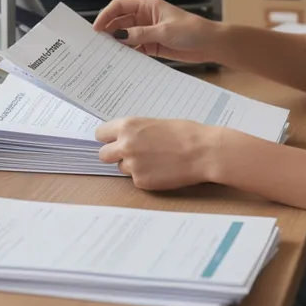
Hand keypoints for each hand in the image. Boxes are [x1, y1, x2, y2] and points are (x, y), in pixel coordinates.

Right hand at [92, 0, 220, 63]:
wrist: (210, 44)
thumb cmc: (192, 30)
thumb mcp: (164, 31)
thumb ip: (140, 34)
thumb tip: (118, 36)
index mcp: (147, 5)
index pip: (119, 6)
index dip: (106, 15)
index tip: (97, 28)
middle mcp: (145, 17)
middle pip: (120, 21)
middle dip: (109, 31)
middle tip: (98, 44)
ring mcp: (148, 31)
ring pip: (126, 36)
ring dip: (118, 44)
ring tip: (107, 54)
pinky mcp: (153, 45)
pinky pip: (135, 48)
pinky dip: (128, 53)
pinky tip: (122, 60)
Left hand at [95, 117, 223, 190]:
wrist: (204, 152)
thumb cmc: (186, 133)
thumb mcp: (155, 123)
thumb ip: (135, 132)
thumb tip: (124, 138)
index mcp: (128, 126)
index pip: (101, 134)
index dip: (109, 138)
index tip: (114, 141)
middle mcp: (125, 146)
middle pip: (103, 155)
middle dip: (114, 155)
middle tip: (129, 154)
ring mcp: (132, 165)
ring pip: (121, 168)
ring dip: (132, 166)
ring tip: (155, 161)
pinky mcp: (141, 182)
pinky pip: (136, 180)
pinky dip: (146, 177)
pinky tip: (162, 170)